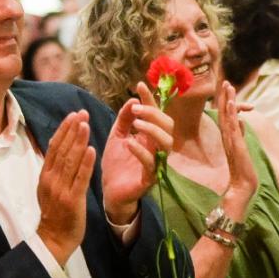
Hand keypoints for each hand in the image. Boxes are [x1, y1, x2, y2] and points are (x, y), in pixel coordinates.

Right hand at [36, 113, 93, 263]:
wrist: (54, 239)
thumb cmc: (55, 213)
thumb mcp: (50, 188)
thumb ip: (55, 169)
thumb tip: (61, 148)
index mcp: (45, 175)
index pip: (54, 147)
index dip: (63, 130)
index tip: (73, 115)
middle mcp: (51, 180)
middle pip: (61, 150)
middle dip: (72, 130)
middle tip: (82, 113)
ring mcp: (61, 189)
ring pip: (70, 161)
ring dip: (78, 141)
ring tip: (85, 125)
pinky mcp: (72, 199)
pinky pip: (80, 178)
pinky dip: (85, 163)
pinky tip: (91, 150)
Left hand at [101, 86, 175, 220]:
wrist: (110, 192)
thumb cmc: (116, 164)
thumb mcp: (116, 137)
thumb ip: (123, 120)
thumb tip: (131, 101)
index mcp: (150, 136)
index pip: (156, 114)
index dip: (150, 99)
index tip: (139, 85)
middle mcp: (157, 148)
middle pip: (168, 126)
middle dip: (154, 113)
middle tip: (136, 108)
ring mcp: (156, 163)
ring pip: (166, 143)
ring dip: (152, 130)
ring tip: (136, 124)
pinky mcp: (149, 179)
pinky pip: (151, 164)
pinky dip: (141, 151)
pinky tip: (129, 143)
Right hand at [216, 81, 258, 213]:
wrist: (242, 188)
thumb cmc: (243, 171)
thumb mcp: (242, 148)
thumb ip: (239, 135)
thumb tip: (240, 122)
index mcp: (230, 138)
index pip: (226, 116)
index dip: (225, 101)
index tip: (227, 87)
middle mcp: (227, 138)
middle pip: (223, 114)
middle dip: (224, 96)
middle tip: (224, 80)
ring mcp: (230, 142)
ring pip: (226, 118)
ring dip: (226, 101)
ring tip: (227, 86)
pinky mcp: (235, 146)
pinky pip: (231, 128)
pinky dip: (230, 115)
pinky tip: (230, 104)